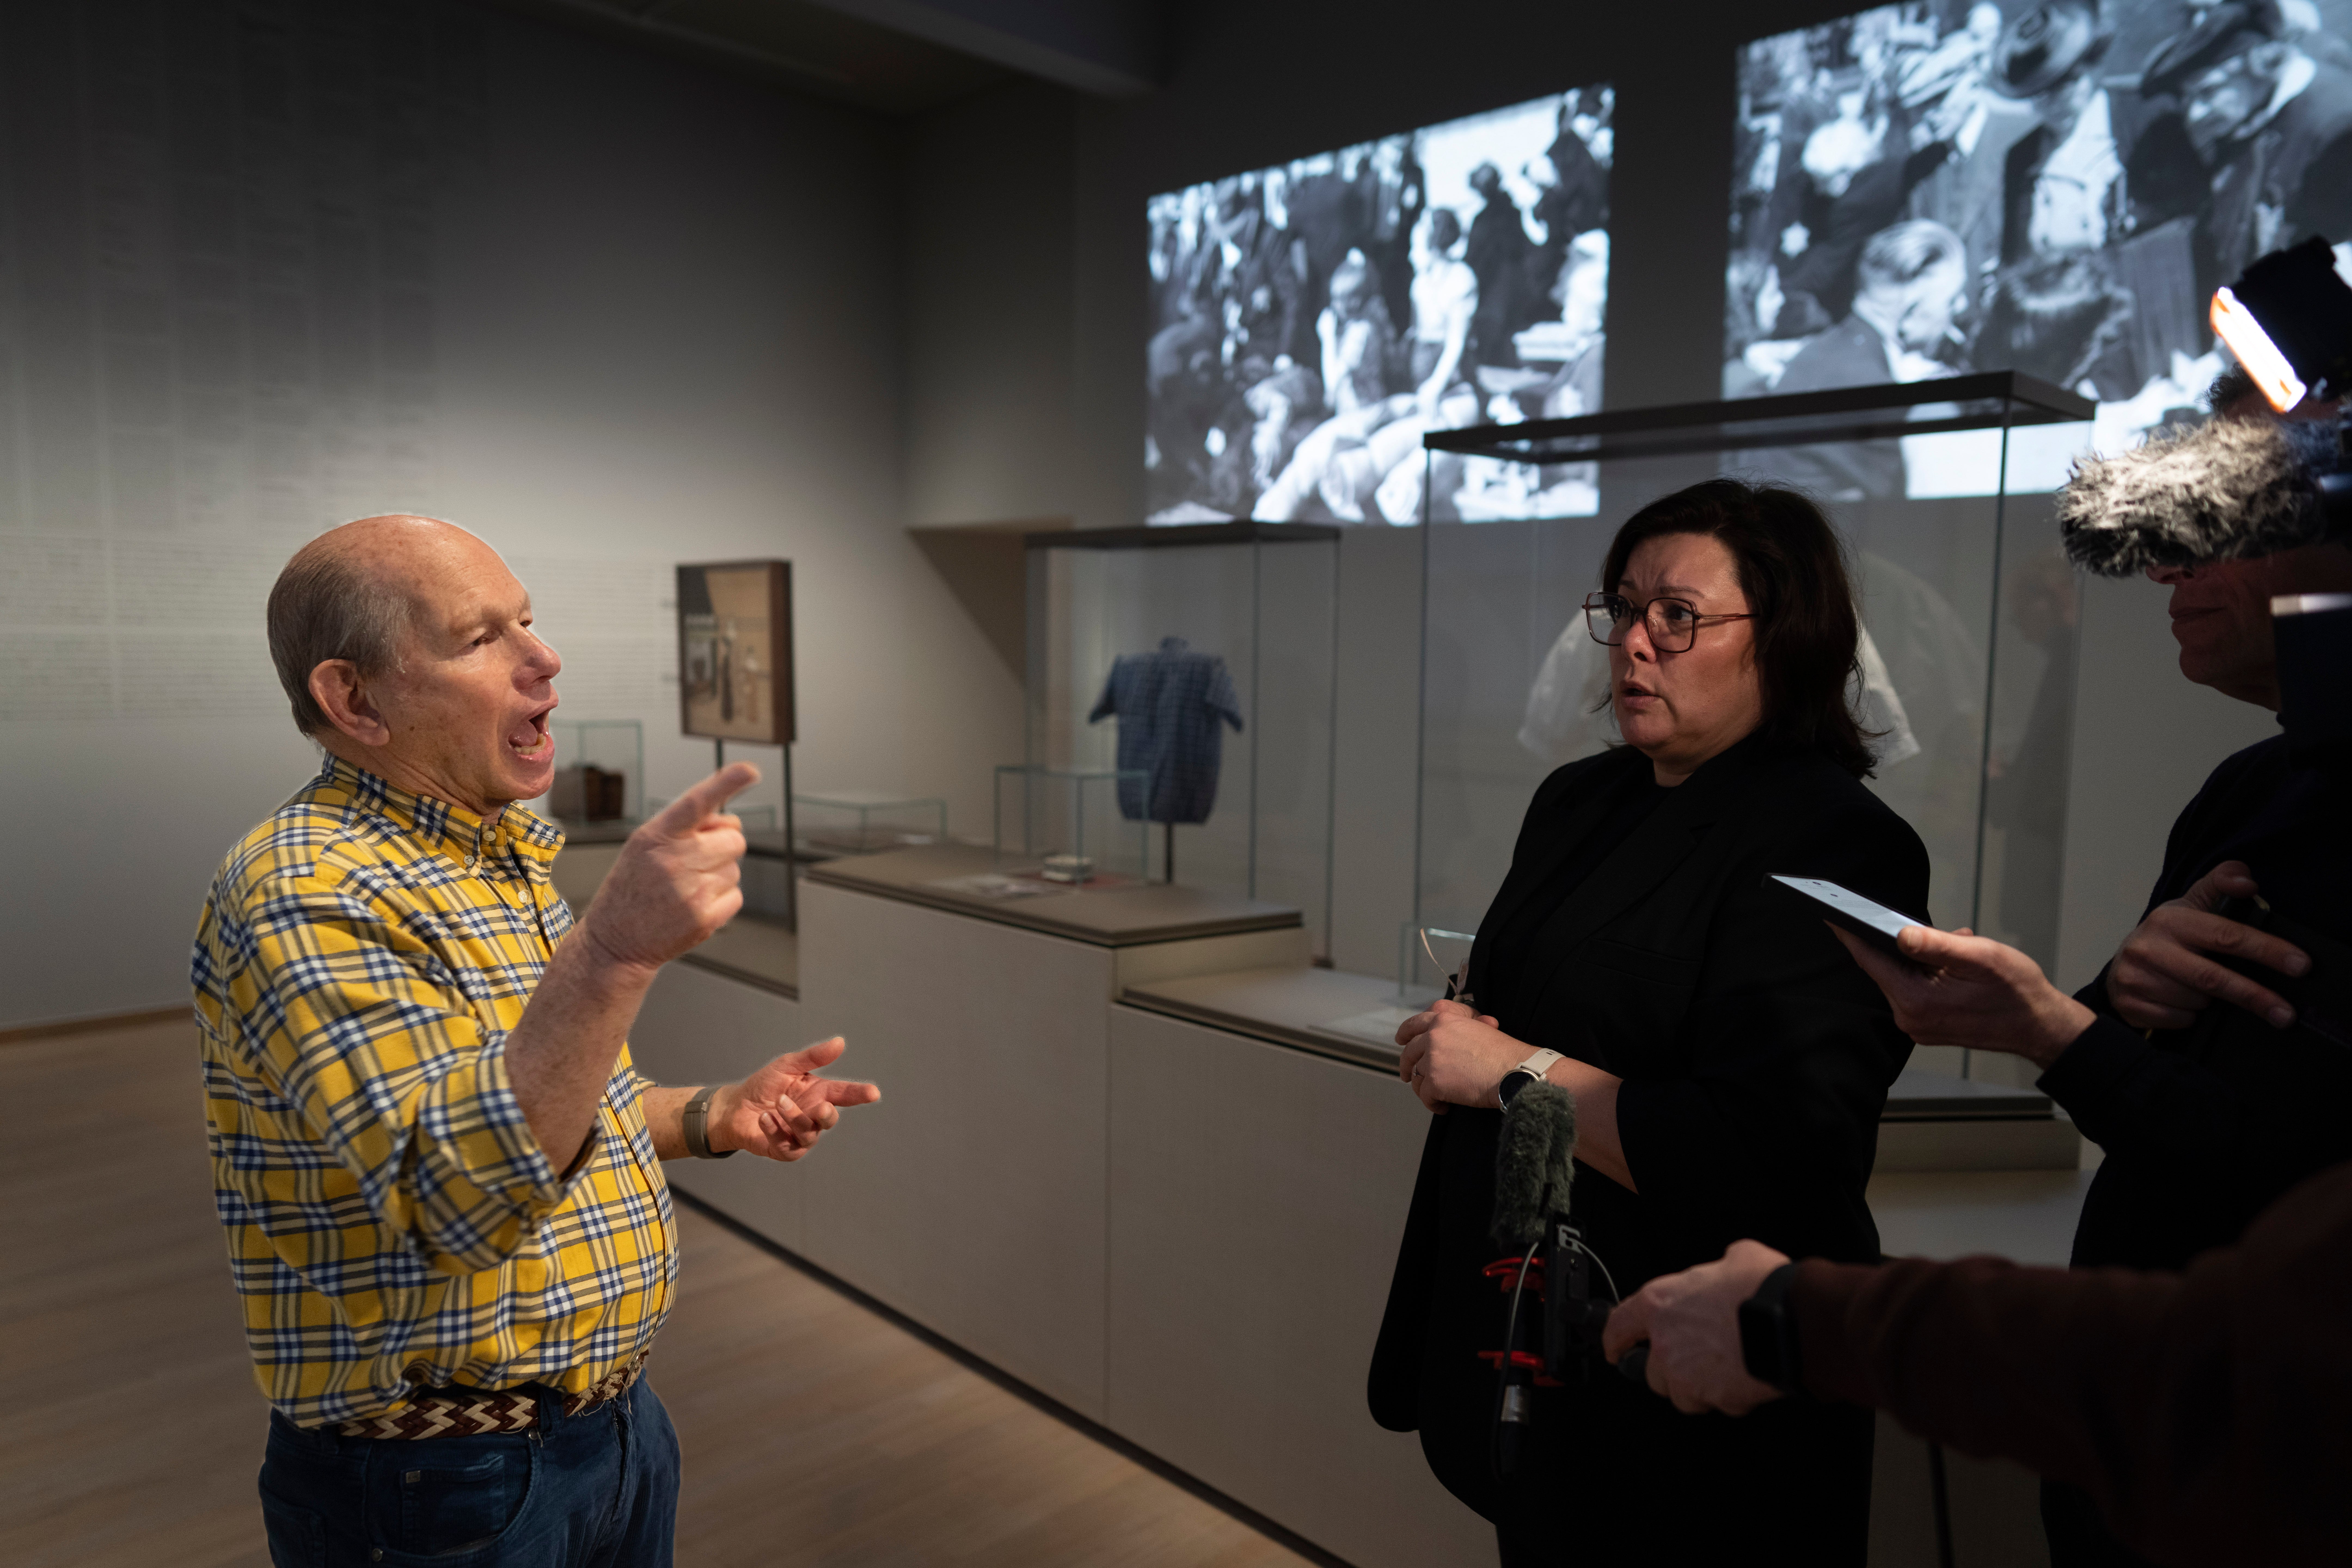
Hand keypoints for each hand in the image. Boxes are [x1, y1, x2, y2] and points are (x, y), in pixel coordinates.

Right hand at [577, 764, 757, 975]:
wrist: (615, 942)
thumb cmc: (631, 889)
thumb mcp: (644, 847)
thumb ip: (685, 827)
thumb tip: (731, 821)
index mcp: (656, 837)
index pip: (696, 802)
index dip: (726, 783)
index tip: (750, 771)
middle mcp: (675, 861)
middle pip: (734, 839)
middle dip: (722, 846)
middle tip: (694, 861)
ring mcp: (691, 892)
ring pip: (735, 868)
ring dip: (718, 875)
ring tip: (684, 888)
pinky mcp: (705, 919)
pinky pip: (736, 895)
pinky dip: (721, 899)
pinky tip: (693, 905)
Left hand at [711, 1038, 881, 1161]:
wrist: (735, 1107)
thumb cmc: (764, 1085)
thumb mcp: (787, 1066)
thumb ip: (813, 1056)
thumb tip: (840, 1042)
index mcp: (819, 1094)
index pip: (845, 1094)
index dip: (860, 1094)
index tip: (873, 1093)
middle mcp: (813, 1116)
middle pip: (830, 1119)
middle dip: (827, 1115)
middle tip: (820, 1106)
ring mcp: (800, 1136)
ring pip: (809, 1134)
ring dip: (794, 1118)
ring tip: (777, 1103)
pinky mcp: (785, 1151)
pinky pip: (788, 1146)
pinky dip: (775, 1131)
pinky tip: (764, 1119)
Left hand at [1395, 998, 1514, 1111]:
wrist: (1514, 1071)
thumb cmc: (1504, 1053)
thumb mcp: (1482, 1028)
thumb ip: (1464, 1025)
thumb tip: (1458, 1027)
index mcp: (1445, 1019)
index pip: (1416, 1023)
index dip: (1406, 1032)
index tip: (1401, 1040)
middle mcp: (1434, 1035)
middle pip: (1409, 1051)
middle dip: (1407, 1064)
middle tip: (1408, 1075)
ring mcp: (1432, 1058)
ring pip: (1415, 1075)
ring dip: (1422, 1087)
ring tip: (1435, 1096)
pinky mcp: (1433, 1081)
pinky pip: (1425, 1096)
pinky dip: (1433, 1104)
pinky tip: (1444, 1107)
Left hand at [1603, 1240, 1790, 1414]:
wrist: (1795, 1321)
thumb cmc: (1765, 1287)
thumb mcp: (1735, 1258)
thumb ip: (1715, 1271)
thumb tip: (1724, 1272)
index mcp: (1661, 1303)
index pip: (1618, 1326)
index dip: (1614, 1340)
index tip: (1614, 1349)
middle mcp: (1666, 1343)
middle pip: (1653, 1372)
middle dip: (1672, 1368)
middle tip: (1699, 1355)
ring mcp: (1688, 1375)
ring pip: (1682, 1394)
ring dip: (1698, 1386)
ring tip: (1725, 1367)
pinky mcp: (1715, 1398)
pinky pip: (1717, 1404)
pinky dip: (1729, 1396)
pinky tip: (1746, 1376)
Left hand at [1829, 923, 2094, 1070]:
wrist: (2041, 1026)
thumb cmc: (2016, 991)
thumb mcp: (1980, 957)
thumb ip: (1936, 944)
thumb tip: (1900, 933)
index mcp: (1916, 1001)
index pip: (1870, 960)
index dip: (1851, 934)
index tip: (1832, 914)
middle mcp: (1910, 1017)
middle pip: (1885, 968)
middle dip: (1901, 943)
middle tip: (1929, 929)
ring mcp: (1919, 1024)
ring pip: (1903, 977)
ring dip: (1921, 957)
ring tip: (1957, 948)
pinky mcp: (1929, 1024)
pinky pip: (1916, 989)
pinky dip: (1929, 971)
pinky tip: (1956, 963)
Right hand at [2106, 861, 2305, 1030]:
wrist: (2121, 966)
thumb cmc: (2167, 937)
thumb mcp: (2191, 904)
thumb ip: (2221, 884)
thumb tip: (2246, 882)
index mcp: (2169, 920)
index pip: (2226, 935)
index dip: (2266, 950)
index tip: (2299, 965)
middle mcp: (2148, 948)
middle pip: (2213, 977)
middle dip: (2254, 996)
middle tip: (2286, 1014)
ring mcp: (2135, 978)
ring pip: (2196, 1002)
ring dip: (2211, 1003)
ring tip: (2204, 992)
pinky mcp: (2129, 1004)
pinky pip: (2179, 1020)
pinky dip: (2189, 1016)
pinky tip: (2182, 1003)